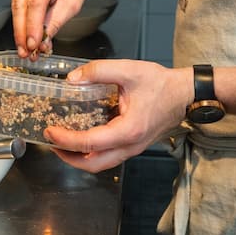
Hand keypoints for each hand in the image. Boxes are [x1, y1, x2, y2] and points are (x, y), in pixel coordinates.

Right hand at [11, 0, 89, 56]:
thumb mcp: (71, 4)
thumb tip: (42, 42)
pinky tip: (25, 39)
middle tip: (26, 52)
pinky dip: (21, 24)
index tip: (32, 45)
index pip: (35, 3)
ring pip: (15, 9)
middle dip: (23, 33)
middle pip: (20, 7)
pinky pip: (16, 8)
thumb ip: (54, 23)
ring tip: (26, 50)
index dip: (32, 26)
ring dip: (20, 32)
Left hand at [43, 59, 192, 171]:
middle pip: (92, 165)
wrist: (185, 94)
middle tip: (51, 143)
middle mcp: (130, 145)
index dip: (65, 139)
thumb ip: (99, 71)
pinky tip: (82, 137)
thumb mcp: (129, 70)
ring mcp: (133, 148)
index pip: (89, 143)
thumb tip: (73, 78)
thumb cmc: (162, 84)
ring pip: (101, 164)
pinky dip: (91, 152)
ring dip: (79, 158)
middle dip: (68, 157)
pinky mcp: (133, 145)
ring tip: (63, 143)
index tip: (50, 131)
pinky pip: (109, 156)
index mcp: (128, 130)